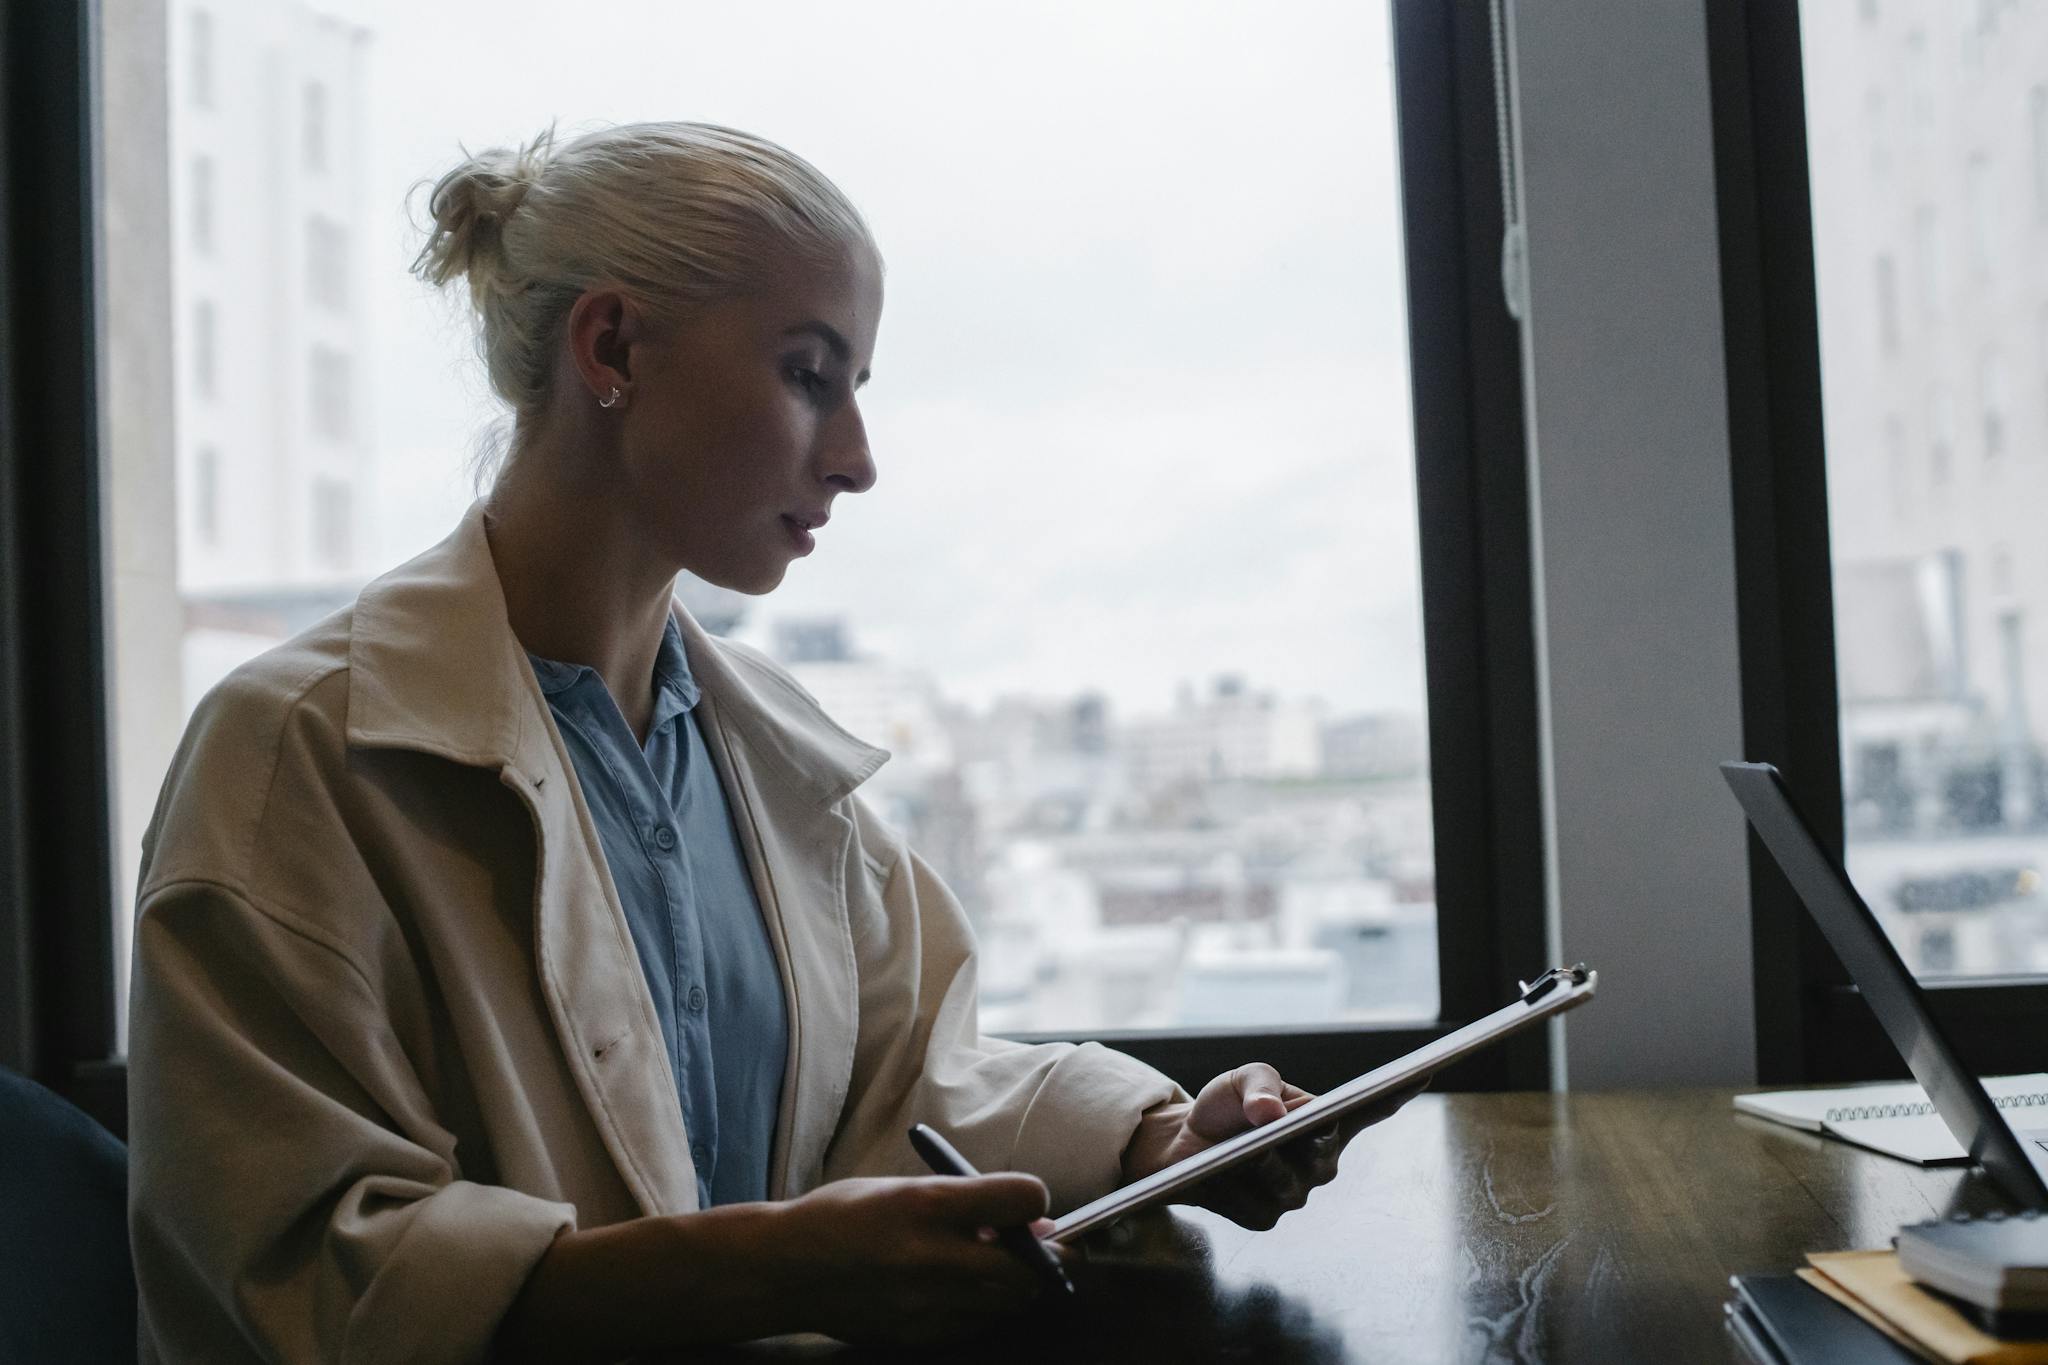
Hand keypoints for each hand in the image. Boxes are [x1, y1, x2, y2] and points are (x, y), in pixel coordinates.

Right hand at [763, 1174, 1060, 1344]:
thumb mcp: (904, 1188)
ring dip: (1013, 1283)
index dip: (1035, 1199)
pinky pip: (976, 1325)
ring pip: (1009, 1302)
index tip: (1031, 1204)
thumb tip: (1034, 1220)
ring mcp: (924, 1304)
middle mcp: (930, 1256)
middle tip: (1038, 1246)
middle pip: (1029, 1268)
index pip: (1021, 1198)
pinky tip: (957, 1289)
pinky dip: (981, 1308)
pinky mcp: (918, 1336)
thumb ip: (967, 1202)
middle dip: (1042, 1257)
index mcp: (925, 1204)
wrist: (786, 1269)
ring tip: (990, 1264)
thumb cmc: (846, 1215)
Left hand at [1119, 1063, 1423, 1229]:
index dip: (1400, 1092)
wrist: (1183, 1144)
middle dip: (1296, 1139)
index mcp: (1325, 1121)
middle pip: (1322, 1152)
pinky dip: (1231, 1189)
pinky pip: (1253, 1206)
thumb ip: (1258, 1088)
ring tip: (1232, 1153)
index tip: (1424, 1070)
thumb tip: (1272, 1111)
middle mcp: (1320, 1161)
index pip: (1370, 1108)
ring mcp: (1294, 1193)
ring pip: (1285, 1182)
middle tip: (1268, 1126)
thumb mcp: (1240, 1081)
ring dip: (1257, 1166)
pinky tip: (1215, 1176)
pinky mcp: (1263, 1218)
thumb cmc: (1225, 1107)